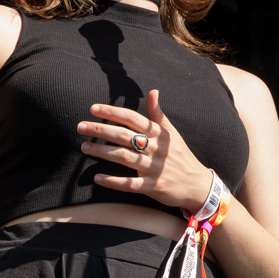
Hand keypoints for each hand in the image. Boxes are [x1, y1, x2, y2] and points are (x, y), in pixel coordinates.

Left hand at [78, 89, 212, 212]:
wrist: (198, 185)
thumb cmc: (180, 156)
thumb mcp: (171, 133)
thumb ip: (158, 114)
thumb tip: (153, 91)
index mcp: (159, 133)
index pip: (133, 118)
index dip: (113, 112)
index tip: (93, 109)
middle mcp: (156, 149)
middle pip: (124, 136)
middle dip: (101, 130)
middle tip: (80, 127)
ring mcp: (154, 168)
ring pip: (124, 157)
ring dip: (102, 152)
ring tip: (84, 147)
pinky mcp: (153, 186)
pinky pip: (130, 184)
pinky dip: (113, 181)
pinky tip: (97, 177)